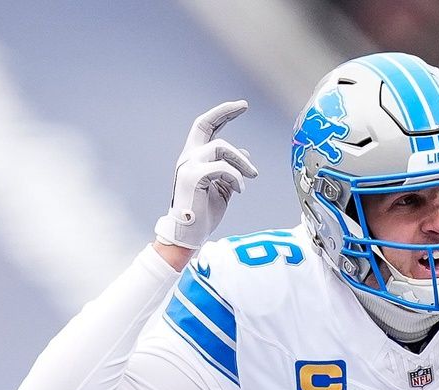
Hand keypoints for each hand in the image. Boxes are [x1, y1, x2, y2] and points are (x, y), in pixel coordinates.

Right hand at [153, 100, 257, 249]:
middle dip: (225, 111)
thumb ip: (232, 170)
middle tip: (244, 106)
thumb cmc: (204, 213)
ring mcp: (188, 166)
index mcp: (194, 158)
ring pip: (221, 148)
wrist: (190, 236)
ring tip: (250, 177)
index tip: (241, 106)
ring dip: (241, 162)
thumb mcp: (223, 188)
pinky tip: (239, 190)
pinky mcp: (192, 177)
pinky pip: (222, 168)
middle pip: (207, 125)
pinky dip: (236, 178)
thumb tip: (245, 154)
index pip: (205, 127)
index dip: (221, 114)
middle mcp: (188, 158)